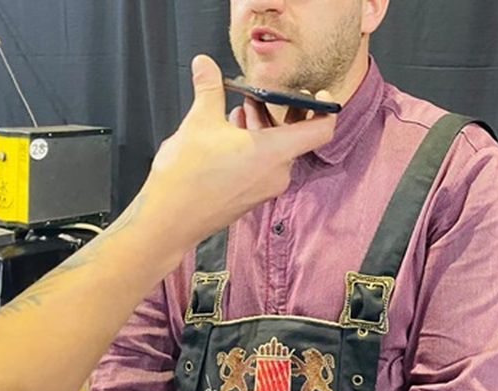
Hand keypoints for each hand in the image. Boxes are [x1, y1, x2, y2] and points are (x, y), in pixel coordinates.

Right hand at [131, 54, 336, 248]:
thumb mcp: (199, 122)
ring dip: (265, 127)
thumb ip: (208, 88)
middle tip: (265, 93)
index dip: (327, 109)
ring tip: (242, 109)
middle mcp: (278, 172)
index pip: (321, 130)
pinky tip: (233, 132)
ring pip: (278, 150)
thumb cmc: (186, 176)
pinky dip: (257, 145)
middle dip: (281, 112)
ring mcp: (267, 187)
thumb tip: (204, 63)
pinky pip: (266, 165)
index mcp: (275, 152)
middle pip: (296, 136)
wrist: (170, 220)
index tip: (320, 94)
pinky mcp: (254, 195)